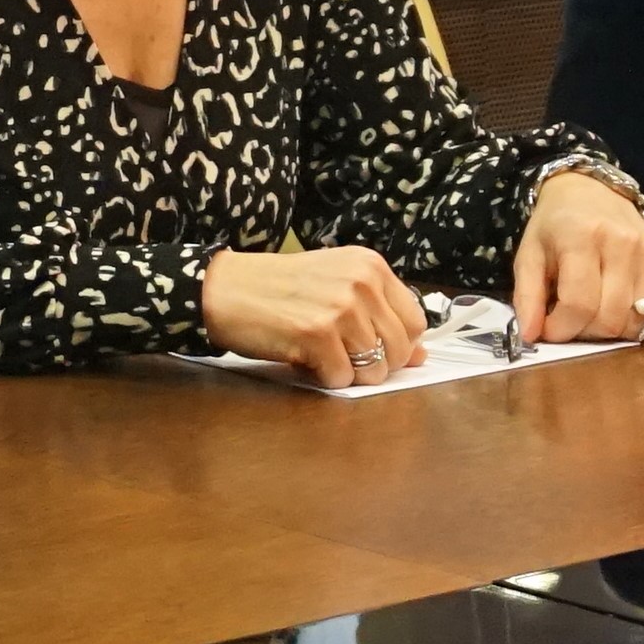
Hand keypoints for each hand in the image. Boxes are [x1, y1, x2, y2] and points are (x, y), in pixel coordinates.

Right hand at [200, 246, 426, 386]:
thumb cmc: (277, 288)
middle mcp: (362, 283)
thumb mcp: (335, 285)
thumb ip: (378, 313)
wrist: (224, 288)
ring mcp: (341, 309)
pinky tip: (303, 357)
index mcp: (371, 265)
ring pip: (374, 369)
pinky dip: (323, 377)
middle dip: (375, 364)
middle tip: (341, 354)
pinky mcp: (318, 334)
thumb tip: (420, 356)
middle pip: (400, 350)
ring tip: (319, 353)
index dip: (398, 344)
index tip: (374, 347)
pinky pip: (342, 378)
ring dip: (347, 372)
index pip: (415, 321)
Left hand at [513, 171, 643, 343]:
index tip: (549, 330)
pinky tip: (622, 309)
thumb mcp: (529, 254)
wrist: (591, 191)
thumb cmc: (555, 226)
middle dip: (585, 333)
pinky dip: (641, 324)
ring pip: (636, 322)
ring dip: (612, 331)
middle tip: (572, 320)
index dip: (561, 329)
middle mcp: (622, 242)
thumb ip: (526, 296)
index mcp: (581, 237)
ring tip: (594, 313)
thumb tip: (530, 336)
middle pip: (610, 319)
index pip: (579, 304)